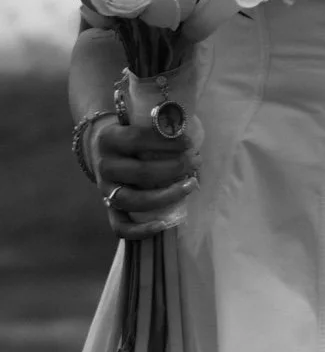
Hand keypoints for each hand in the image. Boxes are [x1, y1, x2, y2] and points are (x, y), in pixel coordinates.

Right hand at [88, 115, 199, 240]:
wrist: (102, 148)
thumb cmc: (132, 134)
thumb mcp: (138, 121)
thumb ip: (159, 125)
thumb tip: (189, 135)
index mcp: (109, 138)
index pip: (137, 139)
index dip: (166, 142)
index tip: (189, 143)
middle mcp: (104, 165)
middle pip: (140, 172)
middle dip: (174, 167)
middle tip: (195, 161)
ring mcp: (105, 190)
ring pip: (133, 200)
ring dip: (166, 196)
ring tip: (190, 185)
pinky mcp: (108, 208)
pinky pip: (120, 226)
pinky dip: (141, 230)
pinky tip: (163, 224)